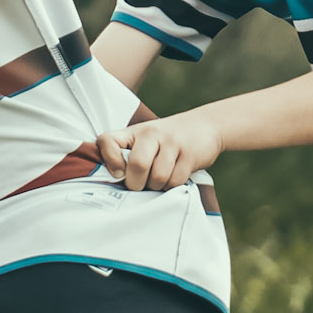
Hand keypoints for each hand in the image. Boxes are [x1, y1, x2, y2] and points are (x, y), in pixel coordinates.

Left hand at [96, 110, 222, 190]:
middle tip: (141, 184)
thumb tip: (115, 181)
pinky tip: (174, 176)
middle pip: (137, 165)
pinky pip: (175, 181)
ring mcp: (172, 143)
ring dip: (157, 186)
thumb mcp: (144, 141)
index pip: (107, 141)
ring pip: (158, 177)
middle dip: (137, 184)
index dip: (109, 161)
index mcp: (134, 132)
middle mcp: (151, 134)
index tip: (118, 173)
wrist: (205, 125)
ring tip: (160, 179)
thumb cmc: (167, 140)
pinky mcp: (189, 155)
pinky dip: (172, 186)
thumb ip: (127, 156)